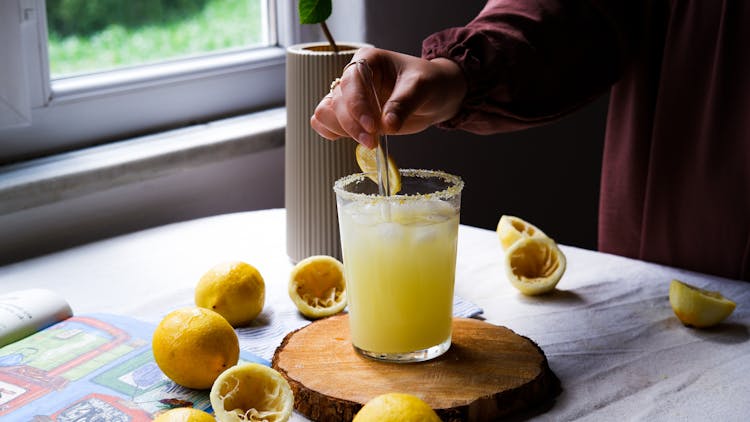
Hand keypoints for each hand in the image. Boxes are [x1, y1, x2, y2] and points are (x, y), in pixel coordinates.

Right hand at [310, 47, 466, 147]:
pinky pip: (325, 123)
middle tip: (373, 141)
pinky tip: (355, 138)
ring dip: (342, 130)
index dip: (358, 106)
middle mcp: (353, 77)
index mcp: (368, 60)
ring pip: (326, 113)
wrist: (434, 96)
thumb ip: (403, 103)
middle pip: (336, 101)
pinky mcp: (350, 115)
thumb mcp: (422, 88)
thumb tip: (387, 124)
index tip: (373, 127)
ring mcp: (349, 97)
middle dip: (352, 124)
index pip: (351, 82)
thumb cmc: (429, 83)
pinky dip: (334, 133)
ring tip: (368, 140)